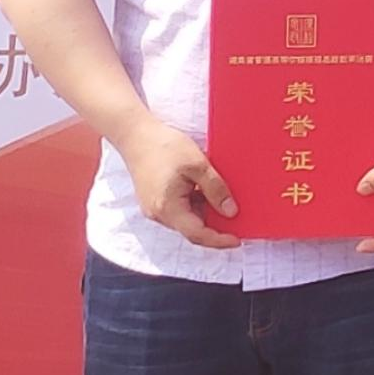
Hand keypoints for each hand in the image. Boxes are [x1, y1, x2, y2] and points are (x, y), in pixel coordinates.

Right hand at [119, 119, 239, 249]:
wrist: (136, 134)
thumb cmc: (165, 146)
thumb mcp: (198, 165)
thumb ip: (215, 189)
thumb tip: (231, 212)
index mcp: (168, 208)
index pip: (197, 234)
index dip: (219, 240)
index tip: (237, 240)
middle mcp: (158, 214)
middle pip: (191, 229)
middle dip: (214, 225)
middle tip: (237, 217)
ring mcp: (154, 208)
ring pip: (185, 219)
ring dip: (204, 212)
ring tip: (222, 197)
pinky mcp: (154, 200)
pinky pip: (178, 209)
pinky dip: (194, 204)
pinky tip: (204, 190)